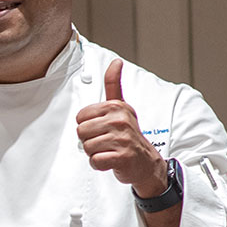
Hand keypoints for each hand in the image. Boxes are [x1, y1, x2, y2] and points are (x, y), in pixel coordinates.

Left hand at [76, 60, 166, 197]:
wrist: (146, 162)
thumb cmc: (129, 135)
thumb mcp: (121, 107)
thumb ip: (114, 84)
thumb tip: (116, 62)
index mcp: (116, 107)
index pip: (80, 117)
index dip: (88, 126)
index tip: (102, 128)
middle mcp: (120, 120)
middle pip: (81, 132)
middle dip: (89, 140)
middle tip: (106, 142)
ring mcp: (123, 139)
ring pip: (87, 147)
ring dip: (95, 152)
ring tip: (109, 150)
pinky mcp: (123, 157)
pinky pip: (95, 160)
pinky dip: (99, 164)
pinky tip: (110, 160)